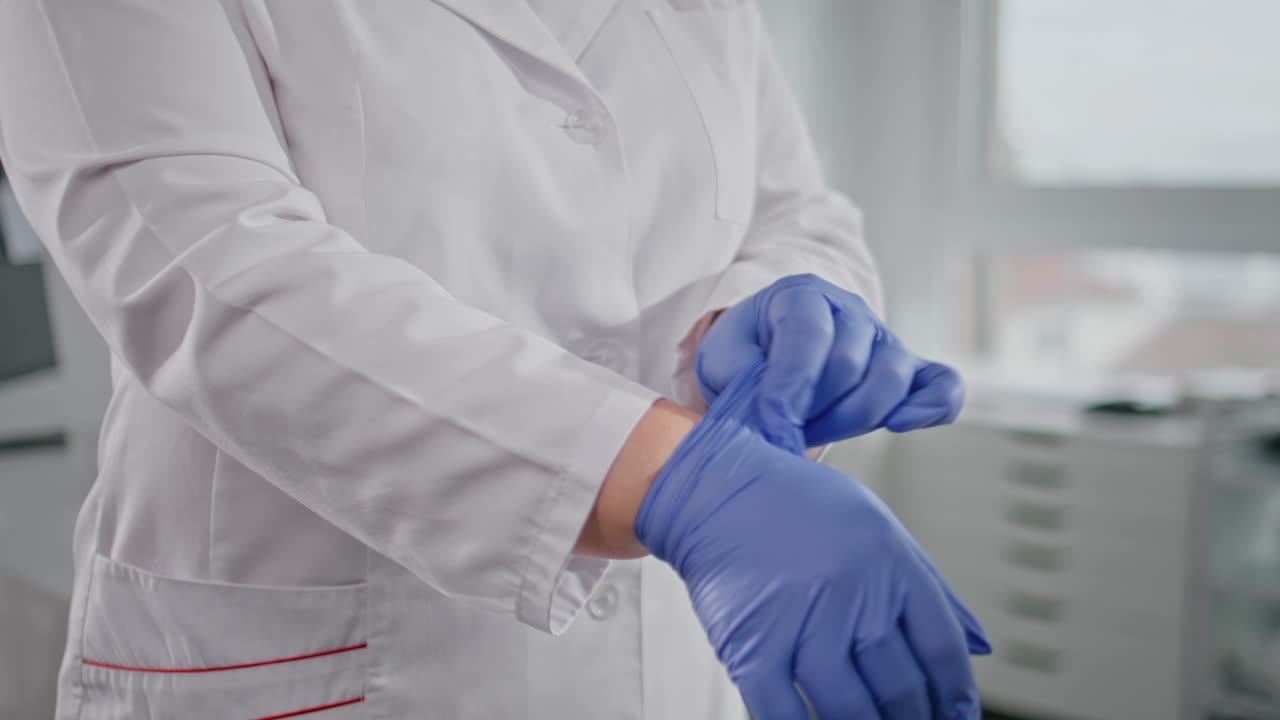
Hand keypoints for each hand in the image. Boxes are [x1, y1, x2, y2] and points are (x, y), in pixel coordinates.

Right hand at [637, 360, 988, 719]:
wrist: (713, 488)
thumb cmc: (794, 505)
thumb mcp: (876, 527)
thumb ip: (929, 587)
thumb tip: (979, 645)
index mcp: (890, 564)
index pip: (941, 649)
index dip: (955, 696)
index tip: (956, 717)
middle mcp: (852, 595)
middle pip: (901, 687)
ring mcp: (801, 623)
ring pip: (850, 710)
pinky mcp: (752, 646)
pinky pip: (785, 714)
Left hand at [696, 274, 963, 451]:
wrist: (764, 354)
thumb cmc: (743, 355)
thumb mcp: (723, 356)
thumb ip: (740, 374)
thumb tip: (771, 413)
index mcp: (801, 295)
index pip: (808, 335)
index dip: (790, 385)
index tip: (771, 424)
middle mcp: (851, 311)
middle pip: (849, 363)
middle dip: (813, 409)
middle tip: (782, 431)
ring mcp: (885, 340)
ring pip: (890, 378)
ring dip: (849, 420)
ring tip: (811, 433)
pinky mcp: (910, 372)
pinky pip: (941, 385)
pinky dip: (932, 407)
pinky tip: (901, 424)